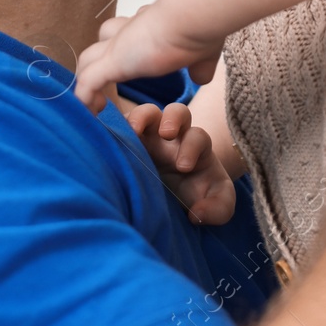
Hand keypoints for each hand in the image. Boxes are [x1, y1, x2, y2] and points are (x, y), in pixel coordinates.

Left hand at [73, 4, 220, 112]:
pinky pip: (87, 83)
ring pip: (89, 58)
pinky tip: (90, 114)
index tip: (136, 62)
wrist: (190, 18)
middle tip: (106, 82)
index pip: (132, 29)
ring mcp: (118, 44)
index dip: (131, 44)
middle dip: (103, 57)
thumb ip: (199, 65)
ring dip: (89, 80)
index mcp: (151, 24)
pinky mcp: (112, 61)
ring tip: (96, 104)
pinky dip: (85, 99)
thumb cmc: (199, 28)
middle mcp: (131, 29)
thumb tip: (201, 77)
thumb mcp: (204, 52)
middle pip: (106, 37)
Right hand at [122, 101, 236, 225]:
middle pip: (176, 111)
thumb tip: (197, 214)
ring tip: (132, 131)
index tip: (184, 167)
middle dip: (172, 119)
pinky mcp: (128, 140)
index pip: (198, 137)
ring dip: (139, 117)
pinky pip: (120, 125)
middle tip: (166, 134)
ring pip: (146, 113)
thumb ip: (218, 209)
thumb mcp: (217, 204)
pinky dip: (114, 126)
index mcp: (196, 147)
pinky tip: (106, 137)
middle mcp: (173, 137)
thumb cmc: (199, 196)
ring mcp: (149, 136)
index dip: (191, 147)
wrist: (176, 197)